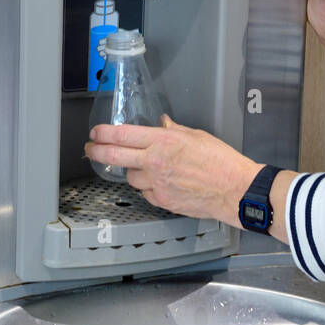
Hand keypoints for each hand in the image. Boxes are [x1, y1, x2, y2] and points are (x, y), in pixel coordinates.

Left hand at [85, 115, 260, 226]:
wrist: (234, 190)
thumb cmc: (221, 162)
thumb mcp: (196, 136)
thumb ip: (173, 130)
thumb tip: (161, 123)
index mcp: (163, 141)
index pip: (122, 135)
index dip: (103, 134)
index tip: (95, 133)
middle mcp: (155, 162)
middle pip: (115, 156)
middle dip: (97, 151)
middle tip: (90, 149)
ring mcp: (156, 184)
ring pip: (130, 177)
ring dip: (132, 171)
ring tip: (142, 167)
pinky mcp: (161, 201)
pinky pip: (145, 192)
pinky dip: (147, 187)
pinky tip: (158, 182)